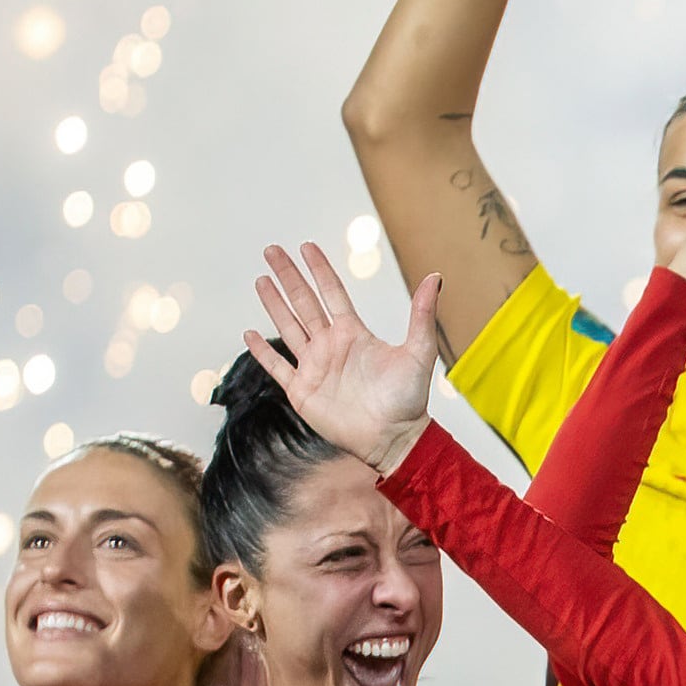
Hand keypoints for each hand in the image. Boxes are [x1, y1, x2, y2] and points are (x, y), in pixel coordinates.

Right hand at [243, 243, 444, 471]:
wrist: (393, 438)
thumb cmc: (409, 399)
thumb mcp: (418, 352)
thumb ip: (422, 315)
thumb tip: (435, 277)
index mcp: (354, 334)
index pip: (331, 293)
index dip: (318, 270)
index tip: (306, 247)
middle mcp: (331, 346)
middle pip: (303, 303)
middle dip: (288, 276)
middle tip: (272, 251)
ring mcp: (314, 367)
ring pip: (287, 327)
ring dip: (273, 304)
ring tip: (261, 280)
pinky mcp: (302, 391)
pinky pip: (277, 367)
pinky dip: (262, 352)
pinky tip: (250, 333)